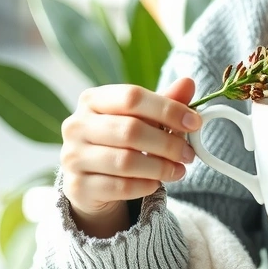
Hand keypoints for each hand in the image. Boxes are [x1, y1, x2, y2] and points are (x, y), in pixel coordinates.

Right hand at [60, 77, 201, 226]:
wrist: (91, 181)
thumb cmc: (121, 141)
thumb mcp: (143, 118)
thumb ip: (165, 102)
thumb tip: (188, 82)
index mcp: (92, 100)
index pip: (132, 97)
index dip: (167, 109)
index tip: (194, 122)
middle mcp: (76, 125)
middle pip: (130, 130)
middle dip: (168, 143)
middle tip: (188, 153)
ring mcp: (73, 157)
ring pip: (126, 161)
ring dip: (160, 167)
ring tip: (178, 170)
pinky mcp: (77, 187)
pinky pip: (119, 186)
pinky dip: (145, 185)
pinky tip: (157, 183)